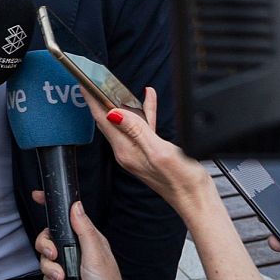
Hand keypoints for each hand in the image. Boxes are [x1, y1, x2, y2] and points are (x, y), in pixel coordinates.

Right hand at [34, 199, 148, 279]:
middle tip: (54, 256)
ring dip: (51, 271)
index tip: (37, 197)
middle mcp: (76, 250)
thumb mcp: (95, 254)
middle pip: (48, 239)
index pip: (66, 217)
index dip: (51, 207)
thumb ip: (84, 230)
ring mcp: (68, 265)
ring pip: (45, 260)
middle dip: (46, 249)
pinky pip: (47, 277)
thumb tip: (76, 206)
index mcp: (86, 238)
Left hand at [89, 88, 211, 209]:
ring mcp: (137, 152)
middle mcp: (127, 152)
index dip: (92, 99)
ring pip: (124, 120)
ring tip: (116, 82)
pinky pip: (141, 126)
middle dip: (99, 98)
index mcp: (126, 151)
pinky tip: (148, 98)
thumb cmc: (182, 181)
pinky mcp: (149, 152)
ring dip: (121, 101)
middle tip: (92, 78)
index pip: (103, 119)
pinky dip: (143, 111)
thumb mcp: (158, 151)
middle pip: (108, 119)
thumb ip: (137, 131)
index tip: (83, 82)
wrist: (196, 200)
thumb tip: (115, 113)